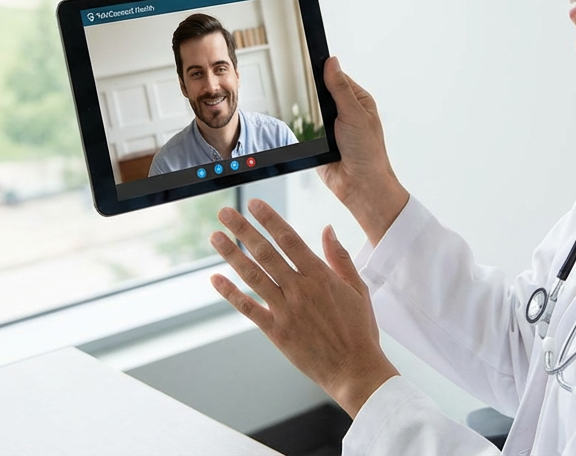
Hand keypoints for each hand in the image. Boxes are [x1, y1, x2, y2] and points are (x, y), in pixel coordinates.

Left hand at [209, 198, 398, 417]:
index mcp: (320, 276)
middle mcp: (300, 289)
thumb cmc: (359, 330)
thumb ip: (340, 258)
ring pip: (253, 276)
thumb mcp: (358, 289)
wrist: (355, 370)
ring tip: (216, 238)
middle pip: (266, 252)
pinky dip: (230, 293)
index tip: (254, 204)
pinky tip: (216, 279)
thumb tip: (327, 229)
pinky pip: (248, 309)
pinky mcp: (276, 332)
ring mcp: (285, 310)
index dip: (269, 219)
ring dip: (232, 254)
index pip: (289, 239)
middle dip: (243, 230)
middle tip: (225, 213)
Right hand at [317, 57, 409, 243]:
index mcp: (360, 102)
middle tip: (301, 83)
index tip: (310, 58)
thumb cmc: (367, 152)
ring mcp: (333, 128)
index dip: (326, 70)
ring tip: (303, 107)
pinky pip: (308, 129)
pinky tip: (303, 126)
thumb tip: (331, 62)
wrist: (359, 186)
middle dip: (314, 91)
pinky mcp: (321, 142)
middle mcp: (347, 113)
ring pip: (314, 110)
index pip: (339, 77)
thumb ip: (340, 89)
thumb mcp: (354, 114)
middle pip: (323, 92)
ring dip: (310, 112)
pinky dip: (305, 128)